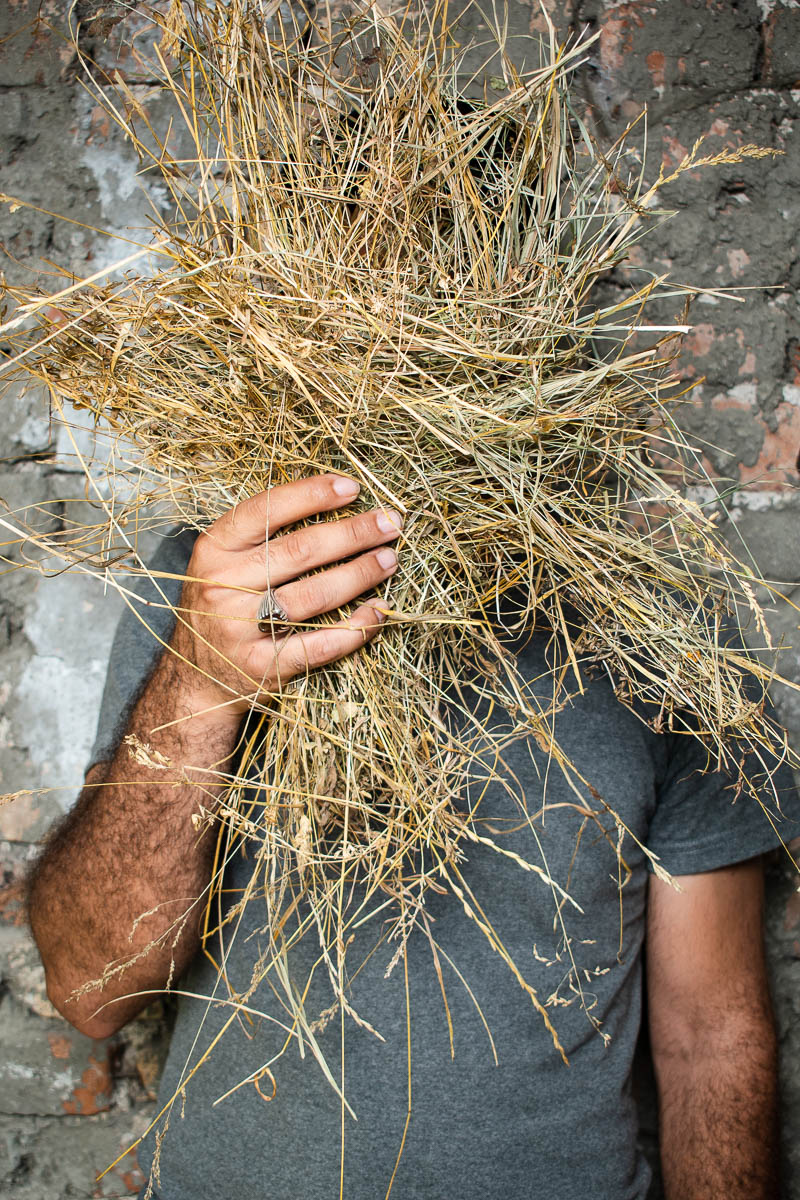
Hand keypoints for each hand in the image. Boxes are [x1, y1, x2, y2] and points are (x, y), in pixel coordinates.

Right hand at [170, 474, 401, 717]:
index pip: (266, 510)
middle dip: (353, 533)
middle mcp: (223, 587)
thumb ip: (262, 536)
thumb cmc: (222, 607)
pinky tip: (378, 611)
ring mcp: (241, 630)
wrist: (196, 679)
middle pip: (299, 551)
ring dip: (360, 574)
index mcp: (213, 550)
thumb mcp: (223, 563)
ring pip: (314, 595)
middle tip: (390, 523)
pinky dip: (355, 627)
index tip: (352, 488)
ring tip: (389, 560)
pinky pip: (321, 643)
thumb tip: (332, 502)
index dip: (312, 495)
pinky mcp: (264, 667)